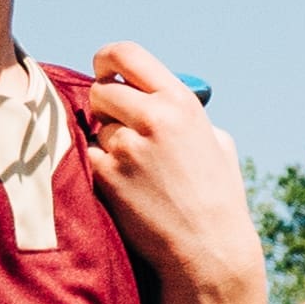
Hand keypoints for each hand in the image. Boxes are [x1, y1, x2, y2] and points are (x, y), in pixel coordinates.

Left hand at [74, 46, 271, 303]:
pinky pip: (88, 157)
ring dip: (106, 143)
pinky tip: (125, 187)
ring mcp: (126, 147)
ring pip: (94, 128)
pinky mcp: (107, 176)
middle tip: (119, 130)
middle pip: (101, 92)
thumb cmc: (216, 197)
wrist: (208, 250)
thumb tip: (149, 93)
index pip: (127, 54)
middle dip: (106, 109)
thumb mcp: (215, 141)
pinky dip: (99, 168)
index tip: (105, 71)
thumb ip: (182, 111)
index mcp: (180, 102)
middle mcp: (153, 118)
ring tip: (136, 170)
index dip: (108, 59)